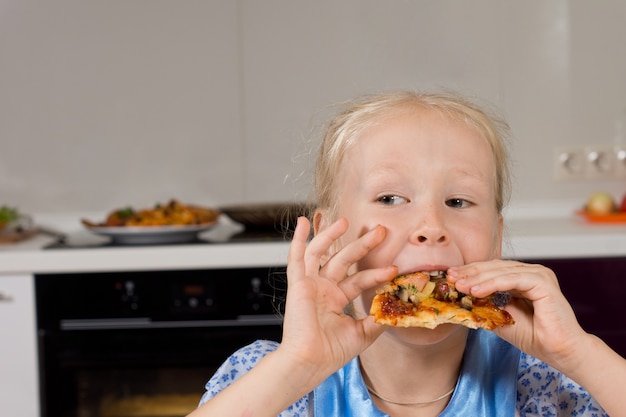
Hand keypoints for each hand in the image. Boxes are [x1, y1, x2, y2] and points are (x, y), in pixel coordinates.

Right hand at [277, 216, 396, 383]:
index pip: (359, 279)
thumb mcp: (362, 333)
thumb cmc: (330, 353)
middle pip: (344, 259)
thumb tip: (395, 308)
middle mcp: (323, 288)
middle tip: (380, 231)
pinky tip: (303, 223)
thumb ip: (377, 318)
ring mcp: (310, 284)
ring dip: (331, 235)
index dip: (376, 272)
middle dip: (362, 244)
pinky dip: (299, 240)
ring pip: (321, 252)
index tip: (394, 268)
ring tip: (346, 221)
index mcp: (336, 299)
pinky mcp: (298, 284)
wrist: (310, 362)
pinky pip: (296, 258)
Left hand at [447, 260, 588, 370]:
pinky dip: (493, 283)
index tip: (450, 277)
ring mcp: (539, 275)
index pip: (491, 270)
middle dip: (470, 272)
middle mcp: (531, 273)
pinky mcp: (543, 282)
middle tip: (450, 278)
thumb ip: (484, 306)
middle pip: (494, 267)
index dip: (470, 272)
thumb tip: (458, 300)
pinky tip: (477, 290)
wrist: (560, 352)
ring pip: (501, 271)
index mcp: (522, 278)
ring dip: (478, 278)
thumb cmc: (535, 337)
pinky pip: (513, 279)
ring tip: (460, 286)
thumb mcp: (500, 319)